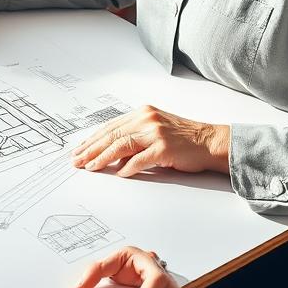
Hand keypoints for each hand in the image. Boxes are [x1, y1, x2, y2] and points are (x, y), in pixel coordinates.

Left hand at [71, 105, 229, 176]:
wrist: (210, 141)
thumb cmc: (184, 138)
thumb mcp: (156, 130)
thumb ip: (135, 137)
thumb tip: (112, 155)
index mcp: (142, 113)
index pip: (111, 126)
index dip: (93, 139)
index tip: (80, 149)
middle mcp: (146, 119)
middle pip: (112, 135)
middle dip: (91, 149)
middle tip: (77, 160)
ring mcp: (155, 133)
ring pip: (121, 145)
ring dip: (103, 158)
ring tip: (90, 167)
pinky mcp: (164, 148)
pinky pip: (140, 159)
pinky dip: (128, 167)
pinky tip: (118, 174)